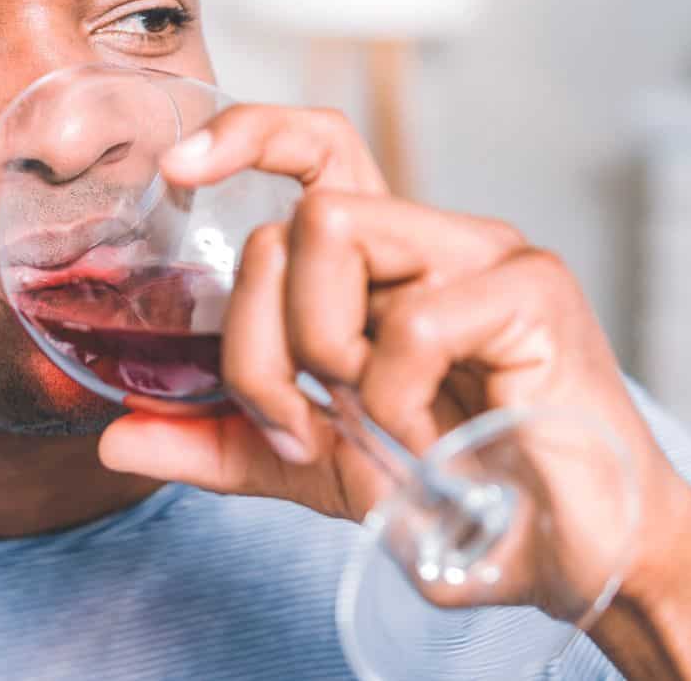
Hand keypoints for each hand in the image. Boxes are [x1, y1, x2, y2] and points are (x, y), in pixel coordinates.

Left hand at [98, 105, 690, 612]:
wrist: (575, 554)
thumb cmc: (465, 493)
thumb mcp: (322, 469)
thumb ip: (227, 443)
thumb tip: (115, 440)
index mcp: (392, 266)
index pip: (318, 151)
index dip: (247, 135)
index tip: (178, 172)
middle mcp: (437, 241)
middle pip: (298, 213)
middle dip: (259, 339)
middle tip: (300, 426)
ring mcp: (489, 257)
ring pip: (336, 230)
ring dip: (324, 351)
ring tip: (376, 425)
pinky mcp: (532, 293)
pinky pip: (408, 320)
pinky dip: (394, 402)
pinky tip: (432, 444)